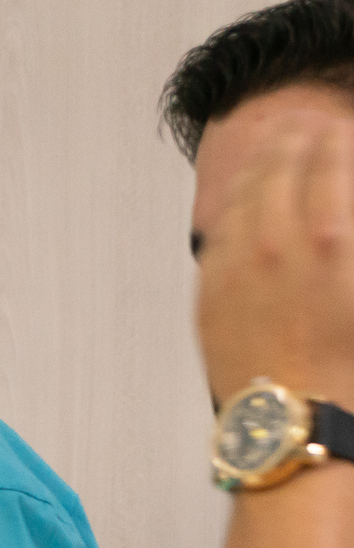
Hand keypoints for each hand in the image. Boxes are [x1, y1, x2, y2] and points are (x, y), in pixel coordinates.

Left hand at [199, 115, 353, 407]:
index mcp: (333, 238)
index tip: (338, 127)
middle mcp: (276, 244)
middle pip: (279, 167)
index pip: (328, 160)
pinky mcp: (209, 294)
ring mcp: (235, 268)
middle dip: (293, 138)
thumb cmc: (351, 369)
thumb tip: (342, 218)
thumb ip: (350, 235)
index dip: (334, 137)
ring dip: (257, 165)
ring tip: (270, 149)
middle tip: (302, 124)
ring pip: (238, 194)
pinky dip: (230, 207)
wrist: (299, 422)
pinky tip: (240, 201)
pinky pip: (216, 234)